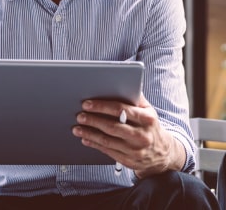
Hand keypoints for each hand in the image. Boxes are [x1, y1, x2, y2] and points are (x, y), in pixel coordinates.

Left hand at [71, 94, 185, 177]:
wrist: (164, 154)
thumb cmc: (150, 126)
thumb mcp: (148, 110)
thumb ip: (135, 96)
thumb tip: (121, 80)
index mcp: (147, 119)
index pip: (121, 110)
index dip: (101, 106)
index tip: (87, 104)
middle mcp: (142, 135)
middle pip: (112, 126)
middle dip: (93, 120)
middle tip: (79, 116)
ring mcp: (136, 150)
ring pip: (107, 141)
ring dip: (89, 134)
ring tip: (77, 128)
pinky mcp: (130, 161)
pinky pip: (108, 152)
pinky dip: (94, 144)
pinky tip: (85, 139)